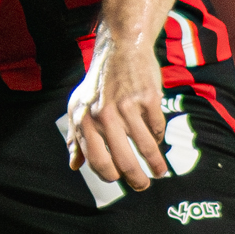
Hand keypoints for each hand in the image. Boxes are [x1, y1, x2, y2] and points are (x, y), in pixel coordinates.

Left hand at [60, 29, 169, 192]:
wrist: (121, 47)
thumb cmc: (98, 81)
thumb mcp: (78, 106)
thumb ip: (76, 137)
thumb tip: (74, 165)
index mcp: (85, 120)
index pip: (97, 161)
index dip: (110, 175)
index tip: (119, 180)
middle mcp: (104, 116)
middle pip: (123, 161)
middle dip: (136, 180)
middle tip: (142, 186)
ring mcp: (127, 106)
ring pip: (145, 147)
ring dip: (155, 165)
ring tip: (160, 172)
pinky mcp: (148, 98)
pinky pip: (157, 128)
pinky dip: (158, 138)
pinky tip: (157, 140)